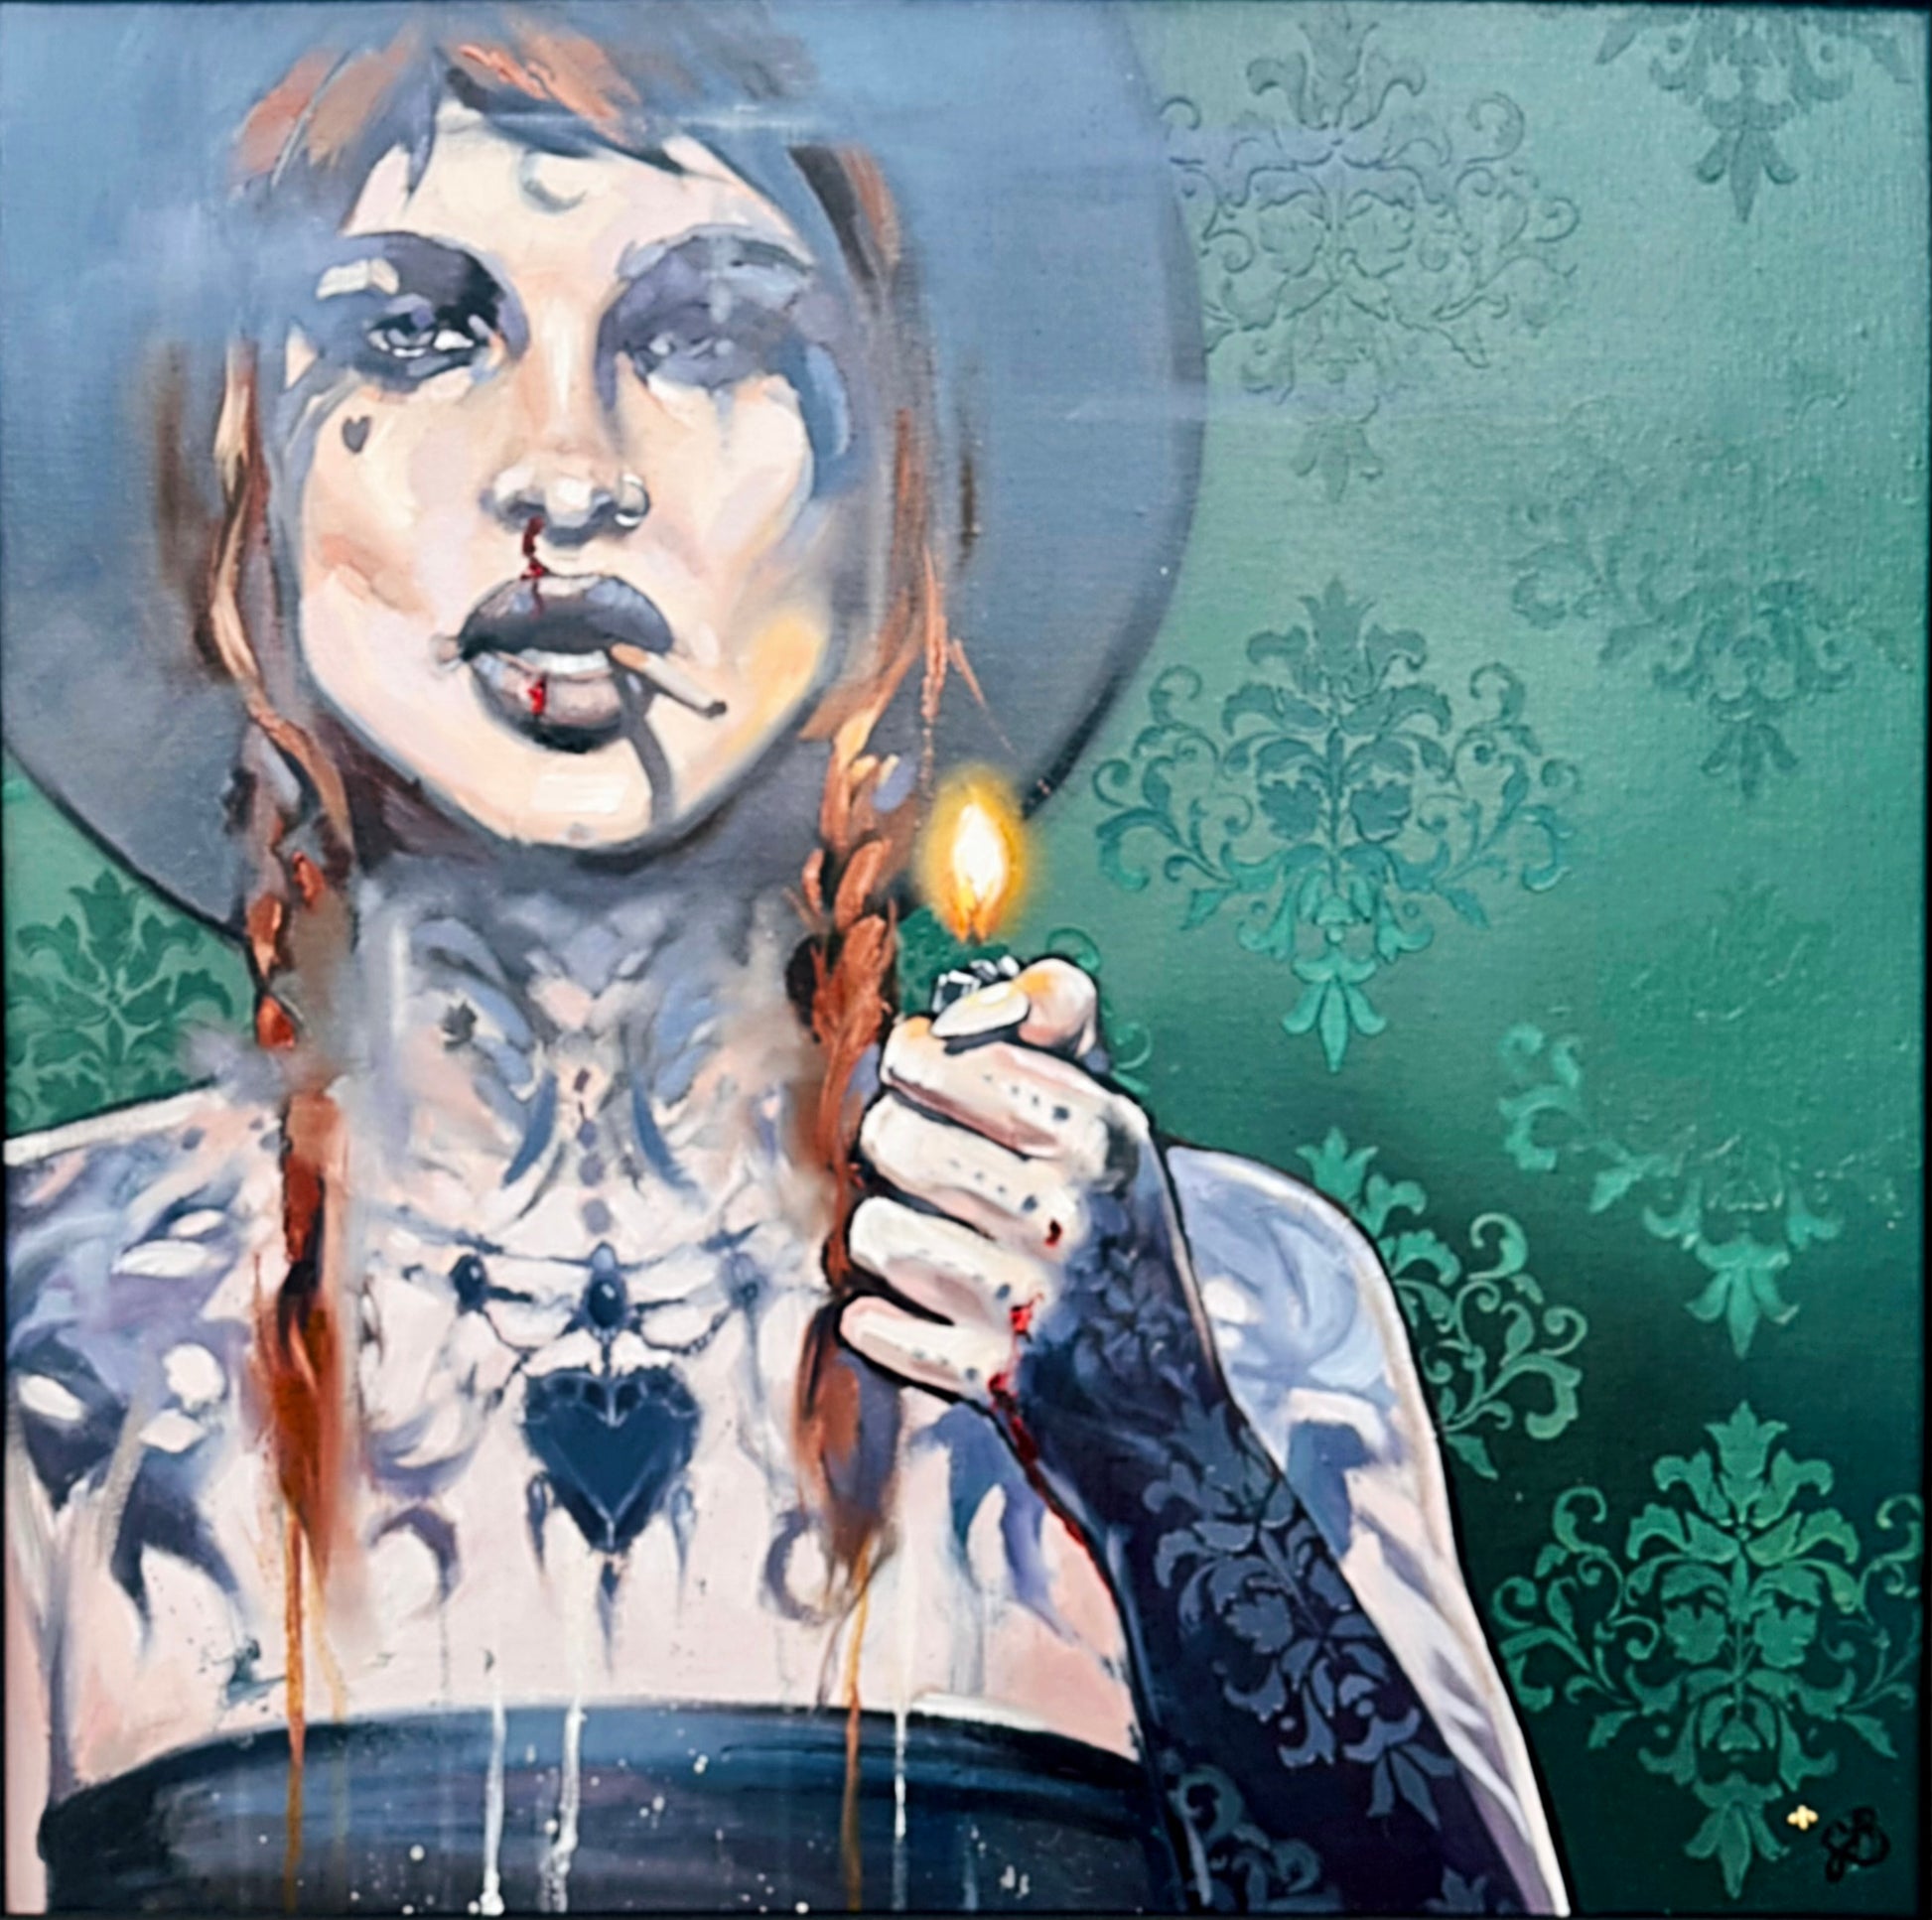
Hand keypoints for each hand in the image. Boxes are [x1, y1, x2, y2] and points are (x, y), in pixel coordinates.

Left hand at [841, 958, 1222, 1523]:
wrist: (1176, 1436)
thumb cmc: (1128, 1266)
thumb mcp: (1120, 1147)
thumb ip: (1061, 1051)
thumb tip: (991, 991)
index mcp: (1105, 1132)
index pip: (947, 1049)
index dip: (917, 1062)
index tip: (926, 1081)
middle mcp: (1074, 1203)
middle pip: (893, 1131)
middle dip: (889, 1149)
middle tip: (919, 1170)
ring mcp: (1036, 1294)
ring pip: (874, 1227)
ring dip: (887, 1244)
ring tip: (932, 1255)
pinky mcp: (999, 1378)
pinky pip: (876, 1325)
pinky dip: (884, 1328)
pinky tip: (926, 1325)